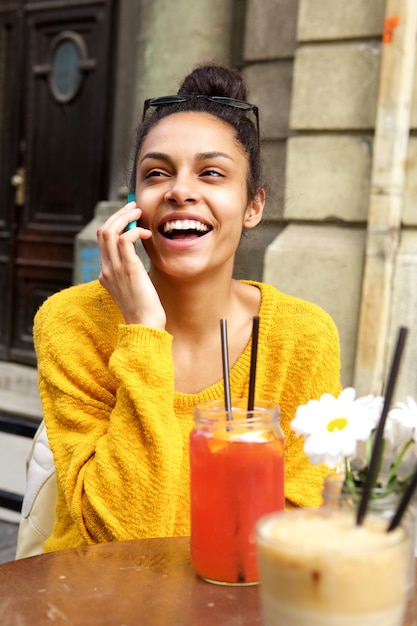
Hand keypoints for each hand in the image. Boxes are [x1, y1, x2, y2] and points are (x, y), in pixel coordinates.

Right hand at [97, 202, 165, 328]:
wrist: (145, 325)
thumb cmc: (145, 310)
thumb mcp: (133, 289)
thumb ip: (130, 273)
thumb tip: (138, 261)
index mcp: (105, 274)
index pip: (102, 241)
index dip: (115, 224)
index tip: (130, 217)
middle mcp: (106, 269)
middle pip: (102, 232)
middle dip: (118, 215)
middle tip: (134, 207)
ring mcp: (114, 269)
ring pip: (109, 231)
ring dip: (125, 217)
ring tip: (139, 213)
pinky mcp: (128, 269)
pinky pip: (124, 240)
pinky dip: (134, 231)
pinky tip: (146, 233)